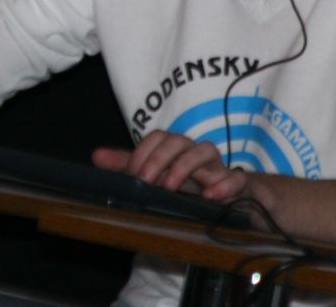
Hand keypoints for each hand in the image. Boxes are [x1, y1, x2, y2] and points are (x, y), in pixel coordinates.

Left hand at [91, 129, 249, 202]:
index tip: (133, 175)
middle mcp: (195, 154)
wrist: (234, 199)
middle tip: (147, 181)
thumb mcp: (159, 176)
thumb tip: (97, 155)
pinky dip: (225, 184)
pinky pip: (238, 177)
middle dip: (159, 158)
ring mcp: (218, 168)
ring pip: (206, 149)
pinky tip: (211, 196)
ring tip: (171, 186)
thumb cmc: (192, 183)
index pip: (158, 137)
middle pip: (178, 140)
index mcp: (176, 150)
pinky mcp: (238, 185)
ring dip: (186, 165)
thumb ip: (129, 166)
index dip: (143, 153)